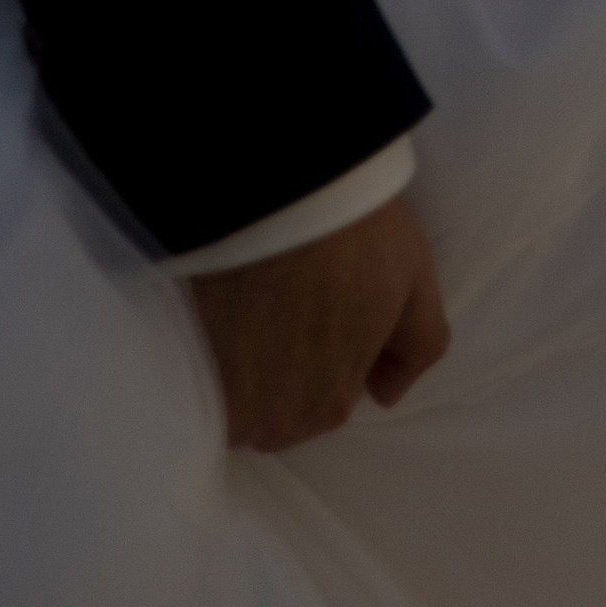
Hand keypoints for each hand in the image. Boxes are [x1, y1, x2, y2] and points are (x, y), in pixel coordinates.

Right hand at [188, 193, 449, 453]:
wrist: (281, 186)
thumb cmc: (356, 232)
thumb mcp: (416, 282)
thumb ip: (417, 349)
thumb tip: (382, 393)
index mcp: (329, 407)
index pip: (330, 403)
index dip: (333, 356)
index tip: (327, 307)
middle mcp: (271, 420)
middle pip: (280, 408)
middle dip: (289, 369)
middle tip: (293, 301)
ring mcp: (223, 395)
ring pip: (240, 398)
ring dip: (247, 362)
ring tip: (258, 300)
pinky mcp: (188, 359)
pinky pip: (203, 375)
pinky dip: (214, 348)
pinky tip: (230, 303)